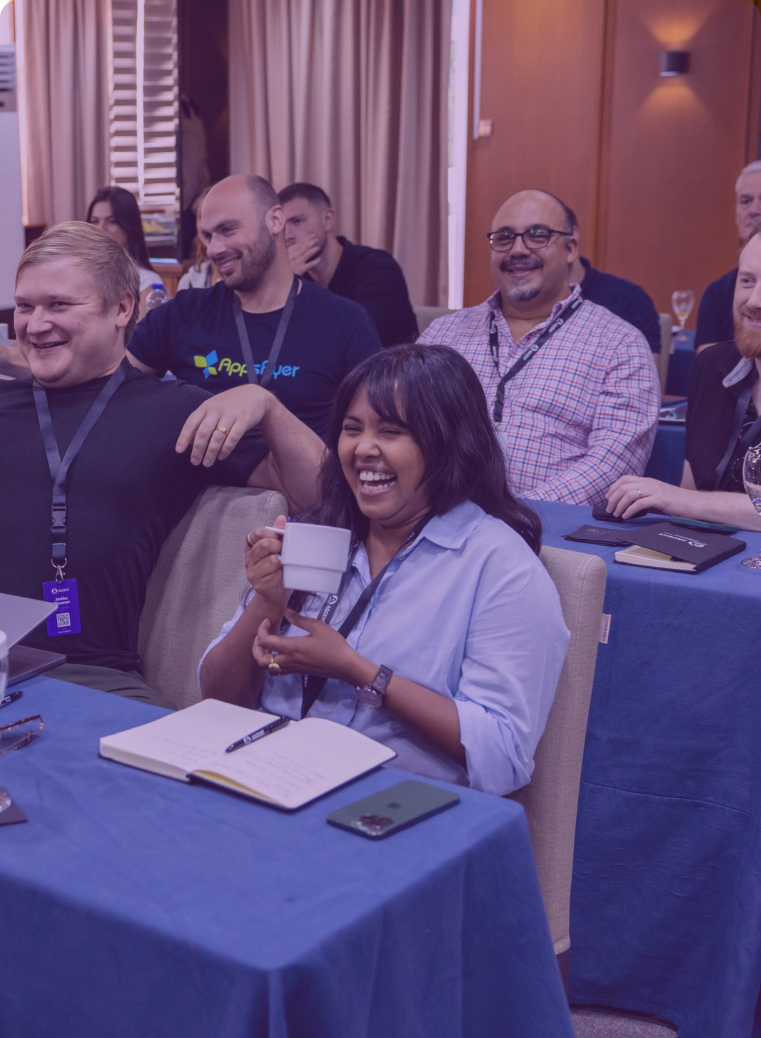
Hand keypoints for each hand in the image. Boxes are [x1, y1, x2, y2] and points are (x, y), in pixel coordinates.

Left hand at [175, 384, 273, 466]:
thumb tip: (189, 440)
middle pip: (203, 432)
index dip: (184, 437)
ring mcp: (230, 415)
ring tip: (207, 463)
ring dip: (211, 453)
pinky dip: (226, 449)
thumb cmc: (230, 403)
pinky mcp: (243, 422)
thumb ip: (201, 421)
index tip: (179, 450)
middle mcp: (217, 410)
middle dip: (197, 449)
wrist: (255, 395)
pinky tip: (221, 456)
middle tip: (194, 462)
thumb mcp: (213, 406)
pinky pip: (232, 438)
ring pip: (217, 437)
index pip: (191, 422)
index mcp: (206, 406)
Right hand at [245, 514, 288, 608]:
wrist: (276, 594)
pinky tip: (280, 577)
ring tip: (281, 566)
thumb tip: (281, 518)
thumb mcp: (280, 549)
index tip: (277, 539)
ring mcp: (252, 573)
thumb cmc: (278, 569)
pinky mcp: (258, 585)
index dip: (270, 534)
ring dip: (281, 563)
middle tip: (282, 553)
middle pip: (264, 545)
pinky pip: (275, 575)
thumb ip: (279, 533)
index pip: (256, 533)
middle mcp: (249, 560)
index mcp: (252, 548)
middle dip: (277, 547)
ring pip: (271, 561)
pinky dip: (282, 575)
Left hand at [253, 608, 373, 685]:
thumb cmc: (333, 644)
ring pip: (267, 668)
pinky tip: (278, 654)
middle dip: (255, 647)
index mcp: (291, 647)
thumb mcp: (318, 627)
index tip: (268, 621)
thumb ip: (299, 619)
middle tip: (261, 635)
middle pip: (261, 660)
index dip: (261, 630)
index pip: (265, 642)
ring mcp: (292, 668)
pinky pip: (277, 671)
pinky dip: (272, 663)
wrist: (344, 665)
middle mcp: (288, 660)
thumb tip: (286, 611)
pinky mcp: (297, 672)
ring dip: (262, 657)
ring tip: (267, 646)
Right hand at [286, 233, 321, 275]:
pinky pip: (310, 265)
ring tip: (318, 247)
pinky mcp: (301, 269)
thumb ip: (290, 248)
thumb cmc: (284, 265)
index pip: (300, 242)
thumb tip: (294, 240)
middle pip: (305, 246)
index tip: (313, 235)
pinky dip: (315, 261)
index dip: (308, 238)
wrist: (282, 277)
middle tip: (317, 239)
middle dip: (312, 241)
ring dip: (314, 249)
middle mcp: (294, 255)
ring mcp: (298, 262)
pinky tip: (319, 258)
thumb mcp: (284, 255)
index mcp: (290, 251)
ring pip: (308, 254)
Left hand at [606, 475, 686, 518]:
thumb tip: (627, 503)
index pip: (624, 479)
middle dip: (613, 498)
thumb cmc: (675, 501)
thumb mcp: (657, 494)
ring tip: (617, 514)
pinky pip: (639, 503)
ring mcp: (655, 490)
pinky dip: (629, 510)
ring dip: (620, 505)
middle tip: (610, 510)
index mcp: (648, 480)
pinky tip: (626, 516)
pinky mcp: (660, 499)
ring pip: (629, 494)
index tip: (608, 498)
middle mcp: (650, 483)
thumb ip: (644, 495)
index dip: (613, 487)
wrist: (693, 503)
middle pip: (624, 486)